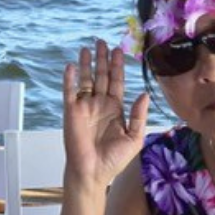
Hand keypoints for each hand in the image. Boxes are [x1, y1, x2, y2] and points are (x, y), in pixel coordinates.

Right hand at [63, 39, 150, 190]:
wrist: (93, 172)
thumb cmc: (114, 159)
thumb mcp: (134, 138)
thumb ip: (139, 116)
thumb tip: (144, 94)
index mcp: (115, 109)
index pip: (117, 82)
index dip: (117, 66)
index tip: (119, 50)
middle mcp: (99, 104)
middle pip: (101, 76)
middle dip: (102, 59)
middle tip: (102, 41)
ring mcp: (84, 107)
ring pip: (86, 80)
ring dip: (87, 64)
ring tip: (88, 47)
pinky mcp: (71, 112)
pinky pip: (70, 91)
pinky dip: (70, 79)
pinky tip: (72, 66)